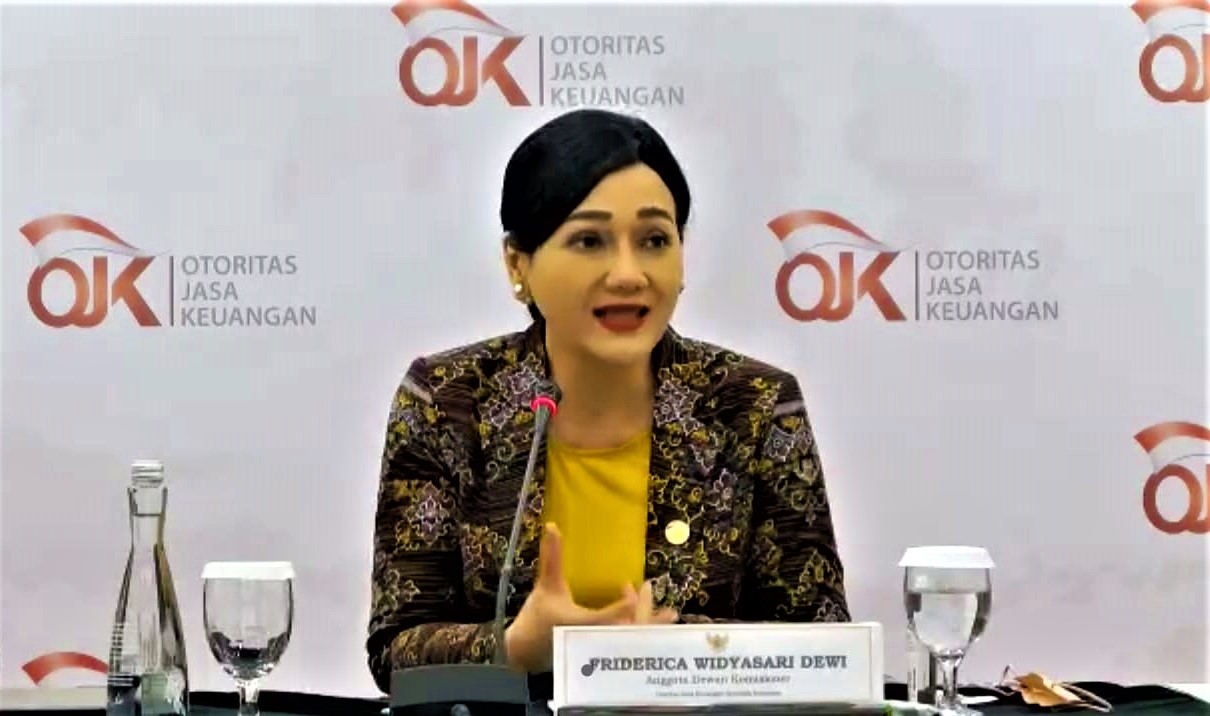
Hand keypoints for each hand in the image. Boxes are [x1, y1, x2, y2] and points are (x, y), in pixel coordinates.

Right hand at [504, 523, 677, 671]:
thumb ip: (552, 556)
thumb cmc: (538, 617)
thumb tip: (553, 527)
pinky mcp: (601, 655)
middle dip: (647, 619)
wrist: (527, 650)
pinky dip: (641, 635)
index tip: (631, 593)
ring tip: (671, 617)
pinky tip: (652, 625)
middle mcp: (592, 640)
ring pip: (630, 642)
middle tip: (670, 610)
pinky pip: (626, 646)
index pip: (603, 618)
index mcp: (579, 624)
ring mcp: (598, 649)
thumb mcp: (546, 584)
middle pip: (626, 634)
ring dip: (650, 628)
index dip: (619, 608)